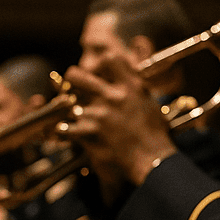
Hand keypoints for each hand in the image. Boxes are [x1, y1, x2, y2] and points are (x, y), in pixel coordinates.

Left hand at [59, 57, 176, 187]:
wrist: (153, 161)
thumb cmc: (155, 136)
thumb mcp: (150, 104)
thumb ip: (135, 89)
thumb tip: (128, 80)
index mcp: (131, 86)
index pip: (109, 58)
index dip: (98, 62)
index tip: (97, 71)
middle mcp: (113, 96)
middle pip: (76, 75)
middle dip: (72, 81)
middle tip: (75, 89)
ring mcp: (98, 114)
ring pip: (69, 104)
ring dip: (72, 112)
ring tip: (79, 120)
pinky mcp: (88, 132)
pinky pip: (64, 128)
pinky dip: (64, 132)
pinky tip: (70, 135)